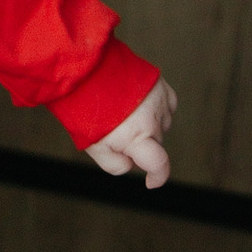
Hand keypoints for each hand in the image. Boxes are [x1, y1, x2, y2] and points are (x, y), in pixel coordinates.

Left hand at [88, 76, 175, 190]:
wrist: (84, 70)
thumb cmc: (85, 109)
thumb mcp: (94, 146)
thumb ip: (114, 164)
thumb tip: (130, 166)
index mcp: (137, 137)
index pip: (158, 163)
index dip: (158, 176)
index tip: (152, 181)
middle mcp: (153, 120)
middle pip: (155, 142)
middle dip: (140, 143)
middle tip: (115, 130)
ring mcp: (158, 101)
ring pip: (161, 124)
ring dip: (148, 124)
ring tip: (123, 112)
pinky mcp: (160, 85)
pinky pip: (167, 106)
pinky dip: (156, 109)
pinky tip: (138, 103)